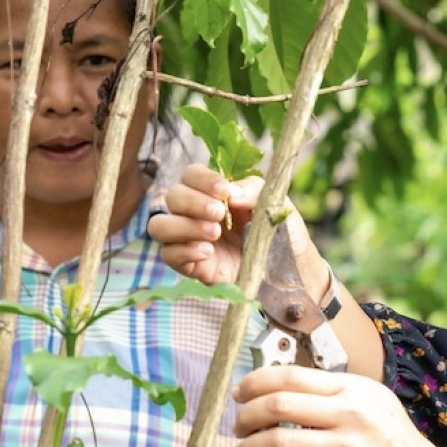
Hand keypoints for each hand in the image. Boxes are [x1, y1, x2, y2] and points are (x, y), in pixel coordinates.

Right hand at [150, 164, 322, 288]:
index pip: (191, 175)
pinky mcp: (189, 265)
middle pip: (172, 197)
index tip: (224, 191)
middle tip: (220, 214)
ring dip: (184, 226)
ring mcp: (189, 239)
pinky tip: (208, 252)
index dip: (202, 180)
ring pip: (159, 226)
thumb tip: (231, 192)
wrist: (287, 271)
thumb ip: (254, 191)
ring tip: (215, 234)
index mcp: (213, 193)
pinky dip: (185, 250)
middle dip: (193, 203)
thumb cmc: (279, 233)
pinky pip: (168, 254)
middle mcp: (195, 213)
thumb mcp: (274, 205)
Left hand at [231, 365, 446, 446]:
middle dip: (245, 414)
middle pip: (277, 405)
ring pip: (276, 442)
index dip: (255, 382)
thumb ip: (332, 392)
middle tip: (238, 424)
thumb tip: (280, 389)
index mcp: (353, 390)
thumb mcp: (372, 400)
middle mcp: (348, 416)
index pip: (290, 376)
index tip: (240, 392)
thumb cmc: (395, 441)